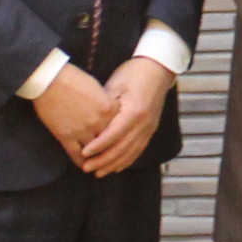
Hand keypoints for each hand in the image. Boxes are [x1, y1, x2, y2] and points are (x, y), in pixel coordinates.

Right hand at [32, 64, 112, 155]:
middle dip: (111, 148)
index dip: (118, 131)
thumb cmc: (72, 78)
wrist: (50, 80)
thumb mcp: (96, 87)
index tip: (119, 136)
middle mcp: (98, 122)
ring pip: (94, 151)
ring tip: (97, 163)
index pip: (119, 125)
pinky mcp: (65, 136)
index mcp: (108, 108)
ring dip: (96, 158)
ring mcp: (81, 131)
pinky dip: (81, 161)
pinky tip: (83, 164)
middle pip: (109, 141)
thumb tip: (108, 110)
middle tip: (112, 156)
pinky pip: (75, 154)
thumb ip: (105, 102)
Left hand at [73, 57, 175, 177]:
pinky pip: (139, 150)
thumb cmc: (133, 74)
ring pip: (131, 153)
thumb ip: (105, 107)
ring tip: (98, 172)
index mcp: (134, 112)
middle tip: (86, 167)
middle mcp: (144, 124)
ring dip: (113, 164)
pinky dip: (127, 161)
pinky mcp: (151, 130)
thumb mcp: (115, 86)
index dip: (98, 146)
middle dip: (103, 160)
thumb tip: (90, 125)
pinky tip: (116, 167)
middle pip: (122, 149)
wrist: (157, 69)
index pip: (113, 135)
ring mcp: (149, 128)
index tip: (84, 153)